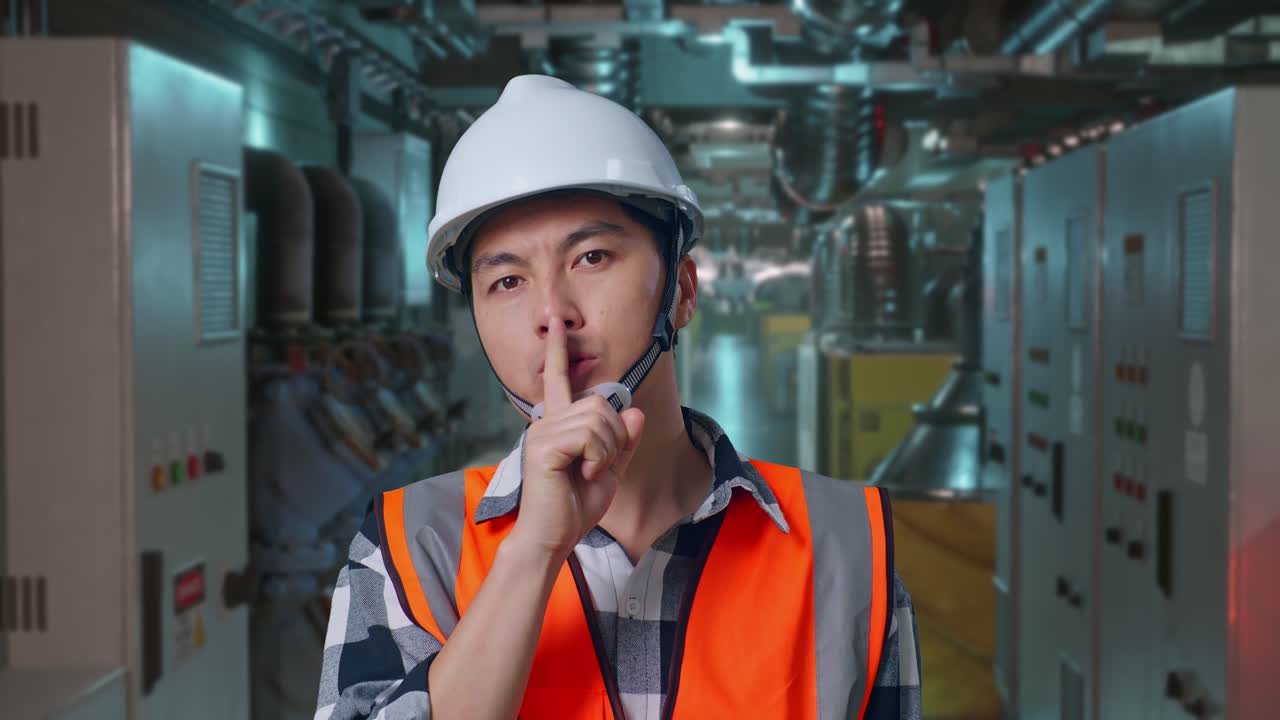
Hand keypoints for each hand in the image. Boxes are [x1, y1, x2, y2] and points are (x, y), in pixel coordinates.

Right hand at [509, 317, 645, 558]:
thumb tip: (635, 412)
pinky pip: (590, 436)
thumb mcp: (609, 472)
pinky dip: (599, 457)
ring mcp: (543, 431)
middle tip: (600, 465)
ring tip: (590, 471)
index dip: (559, 350)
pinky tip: (585, 474)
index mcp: (558, 423)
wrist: (552, 537)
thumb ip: (623, 442)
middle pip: (601, 403)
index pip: (558, 378)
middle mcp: (547, 421)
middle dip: (615, 436)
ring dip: (608, 450)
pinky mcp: (544, 445)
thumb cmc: (574, 508)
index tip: (557, 322)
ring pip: (599, 419)